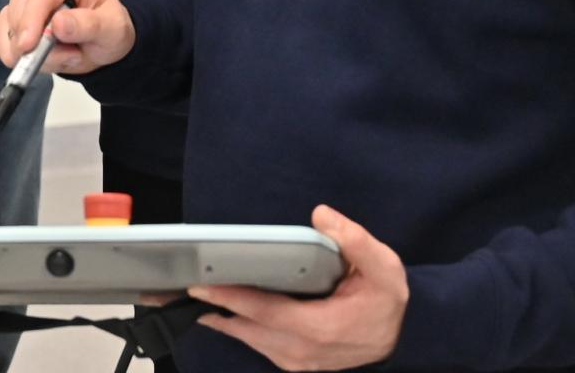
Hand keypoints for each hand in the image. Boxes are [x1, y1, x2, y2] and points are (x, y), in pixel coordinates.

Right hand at [0, 0, 135, 74]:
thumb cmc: (110, 29)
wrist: (103, 43)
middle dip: (38, 41)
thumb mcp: (111, 29)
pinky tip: (46, 58)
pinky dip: (19, 56)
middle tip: (70, 55)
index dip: (31, 20)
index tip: (28, 47)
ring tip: (66, 54)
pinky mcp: (15, 18)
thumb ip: (88, 25)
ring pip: (11, 27)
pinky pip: (4, 40)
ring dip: (34, 52)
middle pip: (21, 10)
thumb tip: (58, 24)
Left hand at [187, 205, 407, 370]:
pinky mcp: (292, 362)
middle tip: (171, 285)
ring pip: (244, 337)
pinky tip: (215, 306)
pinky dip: (233, 324)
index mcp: (320, 327)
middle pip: (243, 326)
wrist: (403, 339)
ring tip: (183, 292)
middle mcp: (301, 350)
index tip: (198, 282)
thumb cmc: (388, 302)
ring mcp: (295, 360)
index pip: (264, 311)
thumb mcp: (385, 268)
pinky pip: (254, 343)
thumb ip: (355, 241)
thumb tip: (322, 216)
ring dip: (216, 315)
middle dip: (208, 304)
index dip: (229, 297)